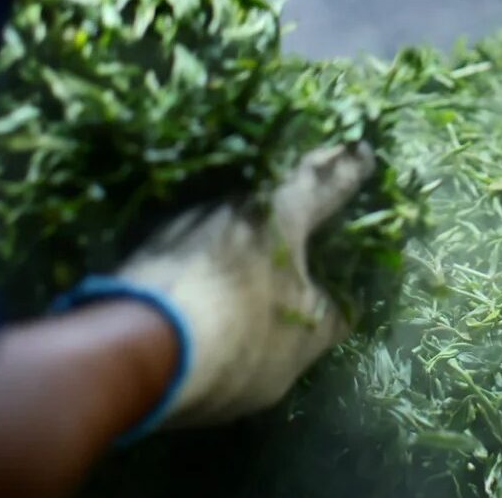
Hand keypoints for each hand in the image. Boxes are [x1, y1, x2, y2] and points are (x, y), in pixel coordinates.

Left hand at [56, 142, 375, 432]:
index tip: (363, 149)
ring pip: (231, 212)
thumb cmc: (242, 334)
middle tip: (320, 169)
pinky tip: (217, 266)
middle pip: (273, 184)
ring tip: (267, 230)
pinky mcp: (148, 249)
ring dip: (250, 219)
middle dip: (298, 180)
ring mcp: (184, 221)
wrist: (138, 352)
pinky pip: (198, 241)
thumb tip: (344, 307)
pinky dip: (216, 249)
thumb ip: (330, 317)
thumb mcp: (304, 338)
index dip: (348, 168)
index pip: (325, 182)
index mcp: (280, 212)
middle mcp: (232, 201)